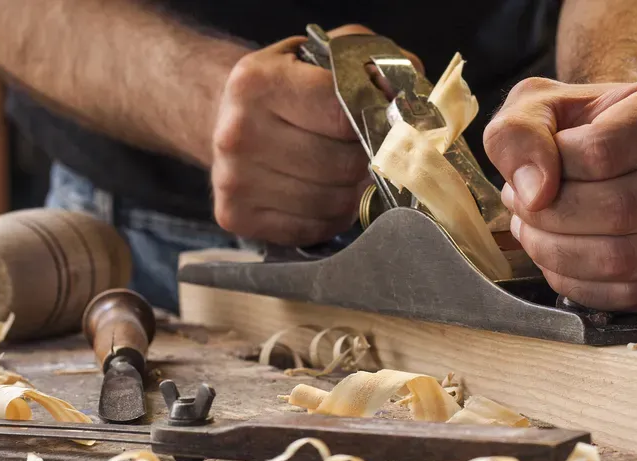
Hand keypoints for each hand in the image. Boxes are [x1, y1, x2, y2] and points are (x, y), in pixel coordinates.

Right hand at [210, 25, 421, 245]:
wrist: (226, 115)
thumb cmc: (289, 87)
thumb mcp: (324, 56)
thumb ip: (374, 67)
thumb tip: (410, 103)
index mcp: (258, 83)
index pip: (343, 113)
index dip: (376, 122)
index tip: (386, 123)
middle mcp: (238, 133)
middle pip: (341, 165)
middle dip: (366, 161)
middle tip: (368, 151)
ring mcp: (233, 180)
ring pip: (332, 203)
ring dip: (352, 192)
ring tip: (346, 172)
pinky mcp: (236, 216)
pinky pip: (313, 228)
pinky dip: (331, 216)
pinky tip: (323, 192)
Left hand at [483, 77, 636, 310]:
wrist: (623, 153)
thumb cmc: (583, 127)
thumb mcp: (543, 105)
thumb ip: (520, 132)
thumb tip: (531, 192)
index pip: (603, 153)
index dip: (551, 168)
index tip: (532, 170)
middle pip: (617, 211)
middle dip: (547, 215)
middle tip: (522, 204)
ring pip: (623, 259)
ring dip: (555, 251)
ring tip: (532, 227)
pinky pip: (628, 296)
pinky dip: (575, 283)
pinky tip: (556, 256)